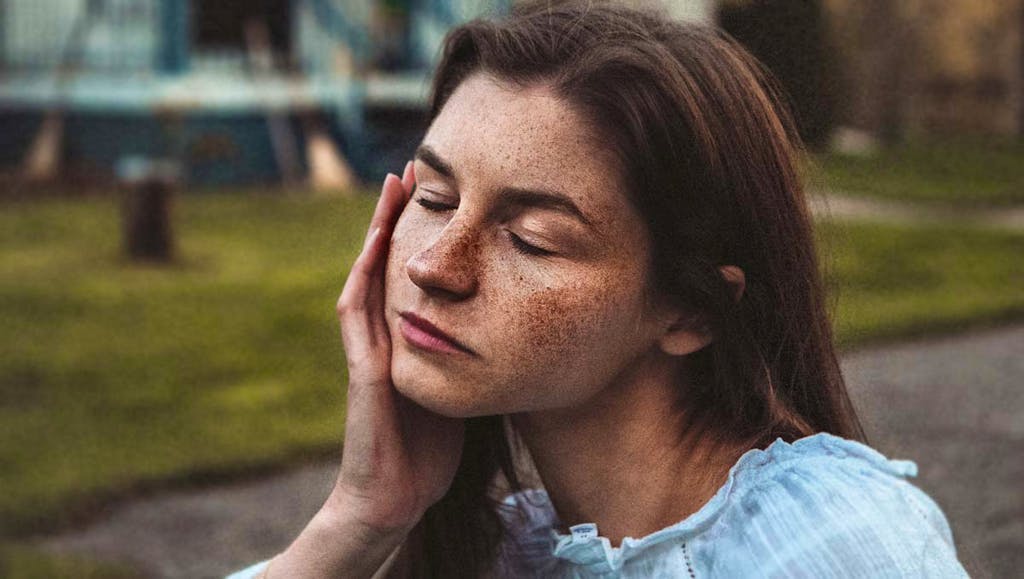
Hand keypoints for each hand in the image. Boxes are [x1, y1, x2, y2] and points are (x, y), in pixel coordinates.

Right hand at [330, 161, 465, 532]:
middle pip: (384, 263)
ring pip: (366, 278)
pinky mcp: (364, 373)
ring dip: (374, 233)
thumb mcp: (458, 386)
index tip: (439, 192)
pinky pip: (359, 318)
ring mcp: (369, 352)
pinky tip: (371, 249)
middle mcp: (382, 337)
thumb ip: (470, 354)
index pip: (409, 274)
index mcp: (406, 338)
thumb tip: (510, 326)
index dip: (418, 234)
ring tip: (391, 190)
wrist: (397, 497)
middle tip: (409, 170)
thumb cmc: (430, 448)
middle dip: (394, 217)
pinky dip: (362, 280)